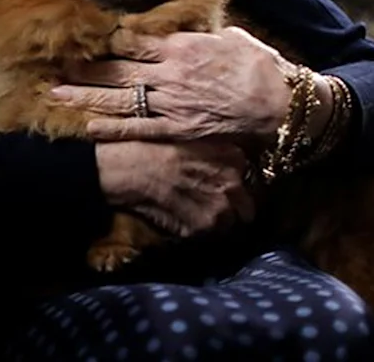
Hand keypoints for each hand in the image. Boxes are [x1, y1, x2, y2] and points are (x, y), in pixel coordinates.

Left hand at [51, 27, 301, 147]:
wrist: (280, 103)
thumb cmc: (259, 66)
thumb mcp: (229, 37)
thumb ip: (198, 34)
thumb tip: (182, 28)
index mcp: (181, 47)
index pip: (133, 40)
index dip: (105, 40)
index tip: (83, 36)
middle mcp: (170, 74)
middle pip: (117, 69)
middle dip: (84, 68)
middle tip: (56, 66)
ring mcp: (171, 103)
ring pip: (120, 99)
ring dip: (86, 97)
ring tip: (57, 95)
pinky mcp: (178, 129)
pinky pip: (139, 129)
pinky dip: (113, 129)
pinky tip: (89, 128)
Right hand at [96, 139, 254, 236]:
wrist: (123, 167)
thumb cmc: (149, 147)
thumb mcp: (189, 138)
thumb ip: (216, 155)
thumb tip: (230, 172)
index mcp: (232, 157)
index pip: (250, 181)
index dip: (234, 187)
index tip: (220, 188)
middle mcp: (233, 182)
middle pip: (246, 208)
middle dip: (231, 209)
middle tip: (205, 204)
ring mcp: (219, 206)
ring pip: (227, 225)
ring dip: (212, 222)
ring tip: (187, 212)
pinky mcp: (202, 227)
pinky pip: (206, 236)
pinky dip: (193, 230)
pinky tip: (175, 217)